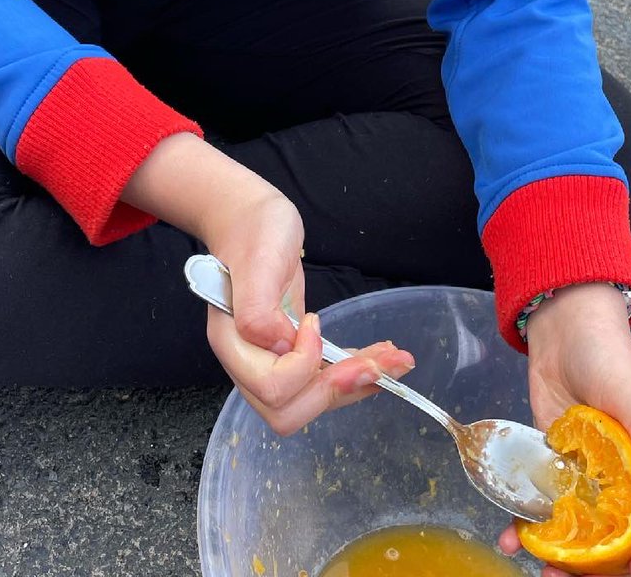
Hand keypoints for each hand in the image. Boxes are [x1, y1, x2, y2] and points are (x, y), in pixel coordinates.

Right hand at [124, 134, 414, 433]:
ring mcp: (270, 360)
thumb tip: (280, 348)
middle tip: (375, 364)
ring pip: (313, 400)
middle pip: (289, 412)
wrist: (252, 218)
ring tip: (397, 362)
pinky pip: (323, 378)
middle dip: (337, 392)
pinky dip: (356, 373)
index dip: (302, 365)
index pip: (271, 388)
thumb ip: (257, 310)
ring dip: (357, 384)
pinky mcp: (293, 352)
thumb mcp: (257, 260)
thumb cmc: (254, 232)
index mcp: (233, 342)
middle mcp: (248, 361)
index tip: (315, 321)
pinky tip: (381, 360)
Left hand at [497, 283, 630, 576]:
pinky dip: (532, 530)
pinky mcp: (559, 470)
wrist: (560, 329)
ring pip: (588, 537)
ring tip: (540, 571)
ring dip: (567, 562)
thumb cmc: (606, 353)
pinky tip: (511, 537)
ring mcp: (593, 480)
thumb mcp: (628, 387)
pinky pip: (550, 511)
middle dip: (608, 570)